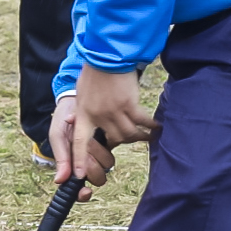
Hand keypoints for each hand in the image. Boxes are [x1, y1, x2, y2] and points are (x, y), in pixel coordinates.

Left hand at [51, 69, 157, 193]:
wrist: (106, 55)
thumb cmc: (93, 72)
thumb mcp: (82, 92)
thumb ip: (81, 110)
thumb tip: (74, 121)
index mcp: (82, 114)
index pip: (79, 142)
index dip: (79, 160)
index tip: (79, 175)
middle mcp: (97, 116)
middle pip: (113, 140)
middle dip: (122, 142)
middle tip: (131, 139)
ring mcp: (113, 111)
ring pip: (128, 134)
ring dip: (139, 136)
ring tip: (148, 136)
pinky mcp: (129, 104)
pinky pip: (141, 122)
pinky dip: (150, 126)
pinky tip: (157, 127)